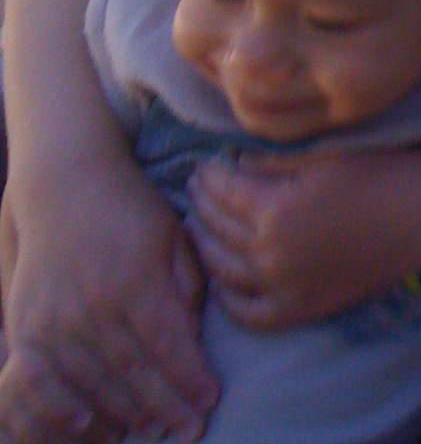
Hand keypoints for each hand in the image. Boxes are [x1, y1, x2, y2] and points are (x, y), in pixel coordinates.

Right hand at [1, 156, 218, 440]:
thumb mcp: (173, 233)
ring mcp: (54, 322)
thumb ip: (187, 285)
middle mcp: (90, 306)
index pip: (167, 345)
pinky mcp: (26, 330)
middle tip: (193, 428)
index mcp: (133, 280)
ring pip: (95, 385)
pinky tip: (90, 425)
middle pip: (135, 374)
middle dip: (167, 406)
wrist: (63, 184)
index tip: (210, 400)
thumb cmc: (129, 208)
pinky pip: (43, 385)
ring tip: (156, 428)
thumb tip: (191, 337)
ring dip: (128, 413)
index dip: (189, 379)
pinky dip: (64, 411)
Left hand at [186, 146, 420, 329]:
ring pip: (224, 272)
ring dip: (205, 247)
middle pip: (217, 230)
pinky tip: (222, 282)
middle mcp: (269, 255)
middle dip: (201, 206)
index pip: (222, 192)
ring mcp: (284, 288)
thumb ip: (271, 161)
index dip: (208, 176)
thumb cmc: (375, 173)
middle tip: (195, 189)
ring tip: (200, 226)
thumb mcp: (320, 154)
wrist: (420, 216)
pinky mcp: (301, 308)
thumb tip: (234, 163)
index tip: (200, 164)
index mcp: (272, 211)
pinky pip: (250, 315)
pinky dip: (228, 300)